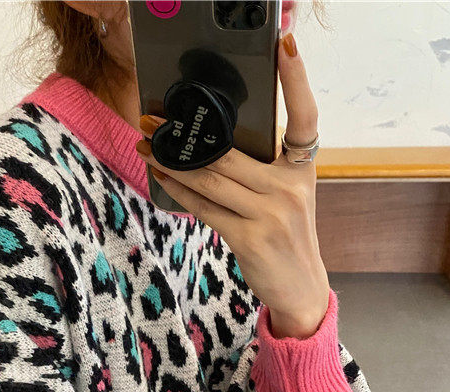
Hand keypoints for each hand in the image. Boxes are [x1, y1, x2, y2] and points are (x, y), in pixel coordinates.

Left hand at [135, 33, 328, 338]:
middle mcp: (290, 187)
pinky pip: (205, 207)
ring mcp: (271, 213)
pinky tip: (161, 178)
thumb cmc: (287, 238)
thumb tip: (209, 147)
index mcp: (303, 170)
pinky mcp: (250, 237)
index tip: (284, 45)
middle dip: (186, 134)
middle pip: (231, 151)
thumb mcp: (286, 197)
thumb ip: (261, 171)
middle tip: (150, 117)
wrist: (299, 288)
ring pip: (212, 177)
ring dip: (172, 161)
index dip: (297, 79)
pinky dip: (180, 191)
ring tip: (144, 145)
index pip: (305, 116)